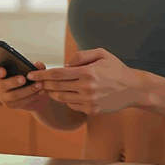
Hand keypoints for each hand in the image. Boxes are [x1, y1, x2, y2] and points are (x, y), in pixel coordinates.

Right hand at [0, 61, 49, 111]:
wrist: (37, 94)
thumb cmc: (32, 78)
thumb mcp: (36, 71)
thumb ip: (37, 66)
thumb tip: (37, 64)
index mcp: (1, 74)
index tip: (3, 71)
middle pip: (2, 85)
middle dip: (13, 82)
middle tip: (24, 79)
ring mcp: (3, 97)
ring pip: (13, 95)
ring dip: (28, 90)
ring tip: (39, 85)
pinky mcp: (9, 105)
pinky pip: (20, 102)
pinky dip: (31, 97)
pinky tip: (40, 92)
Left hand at [25, 48, 139, 114]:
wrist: (133, 89)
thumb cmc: (116, 69)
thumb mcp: (101, 53)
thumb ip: (81, 56)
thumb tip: (64, 64)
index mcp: (87, 72)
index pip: (57, 74)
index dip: (41, 74)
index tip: (31, 74)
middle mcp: (86, 88)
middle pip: (55, 87)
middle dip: (43, 84)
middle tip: (35, 81)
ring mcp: (88, 101)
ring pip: (61, 97)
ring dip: (52, 92)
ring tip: (50, 87)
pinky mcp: (91, 110)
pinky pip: (72, 105)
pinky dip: (66, 99)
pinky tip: (68, 93)